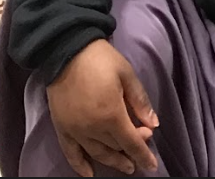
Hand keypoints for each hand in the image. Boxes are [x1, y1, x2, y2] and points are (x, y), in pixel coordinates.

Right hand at [44, 39, 159, 177]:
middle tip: (141, 147)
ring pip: (97, 153)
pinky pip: (70, 152)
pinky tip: (89, 173)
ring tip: (124, 165)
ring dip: (111, 161)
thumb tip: (153, 124)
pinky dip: (80, 165)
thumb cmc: (101, 59)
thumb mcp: (127, 74)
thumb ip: (140, 101)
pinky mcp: (62, 127)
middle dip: (131, 150)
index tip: (152, 165)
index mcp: (111, 115)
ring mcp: (75, 130)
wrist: (66, 49)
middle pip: (116, 147)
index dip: (143, 155)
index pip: (131, 143)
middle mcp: (93, 128)